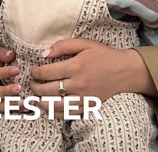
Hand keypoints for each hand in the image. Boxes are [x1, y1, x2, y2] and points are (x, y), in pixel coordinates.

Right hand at [0, 45, 20, 112]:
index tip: (17, 70)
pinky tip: (25, 111)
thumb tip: (11, 54)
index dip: (3, 73)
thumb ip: (2, 53)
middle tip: (19, 88)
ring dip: (9, 106)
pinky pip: (3, 112)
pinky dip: (14, 112)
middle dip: (5, 92)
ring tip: (24, 104)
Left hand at [30, 39, 152, 113]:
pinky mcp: (88, 107)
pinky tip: (49, 107)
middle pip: (47, 90)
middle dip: (34, 87)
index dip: (35, 72)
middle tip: (32, 83)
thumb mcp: (85, 44)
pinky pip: (67, 114)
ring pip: (54, 106)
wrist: (125, 71)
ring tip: (36, 97)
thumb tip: (44, 53)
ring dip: (41, 102)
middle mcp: (78, 84)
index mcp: (76, 67)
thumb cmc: (104, 55)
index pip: (46, 73)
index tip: (33, 70)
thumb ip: (63, 46)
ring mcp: (83, 98)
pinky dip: (54, 112)